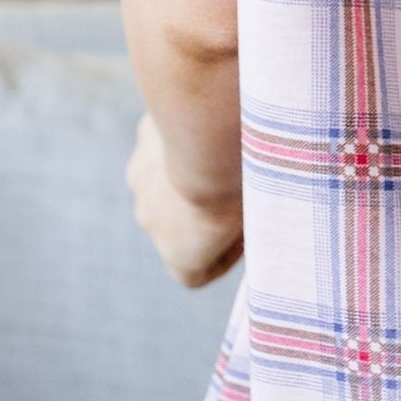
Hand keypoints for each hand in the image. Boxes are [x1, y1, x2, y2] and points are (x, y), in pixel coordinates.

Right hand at [126, 114, 242, 288]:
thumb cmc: (243, 184)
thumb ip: (249, 226)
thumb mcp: (258, 216)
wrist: (213, 135)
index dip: (224, 255)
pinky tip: (214, 125)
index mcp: (180, 253)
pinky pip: (167, 146)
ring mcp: (142, 181)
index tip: (245, 235)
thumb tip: (256, 216)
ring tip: (228, 154)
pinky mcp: (144, 141)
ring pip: (169, 183)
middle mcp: (151, 222)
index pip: (194, 274)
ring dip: (191, 175)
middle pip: (180, 224)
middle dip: (205, 209)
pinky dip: (186, 140)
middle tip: (239, 189)